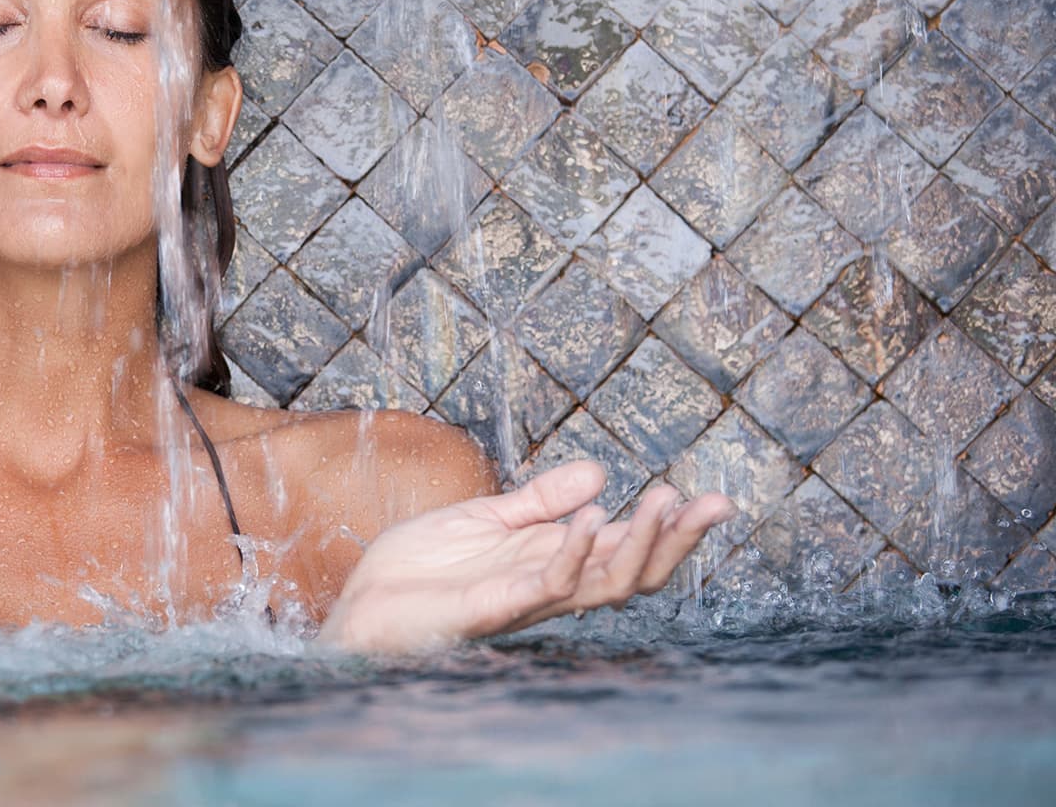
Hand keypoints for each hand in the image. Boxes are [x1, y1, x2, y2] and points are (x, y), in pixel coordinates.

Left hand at [319, 460, 736, 654]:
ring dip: (638, 543)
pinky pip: (547, 584)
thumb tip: (600, 473)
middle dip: (677, 541)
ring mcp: (526, 599)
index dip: (671, 528)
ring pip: (604, 584)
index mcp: (552, 561)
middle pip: (634, 574)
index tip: (713, 499)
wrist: (365, 603)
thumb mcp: (486, 517)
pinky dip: (573, 550)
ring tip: (663, 500)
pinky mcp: (494, 607)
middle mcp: (549, 585)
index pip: (627, 549)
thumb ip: (539, 500)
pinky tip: (591, 516)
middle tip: (715, 503)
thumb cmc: (421, 569)